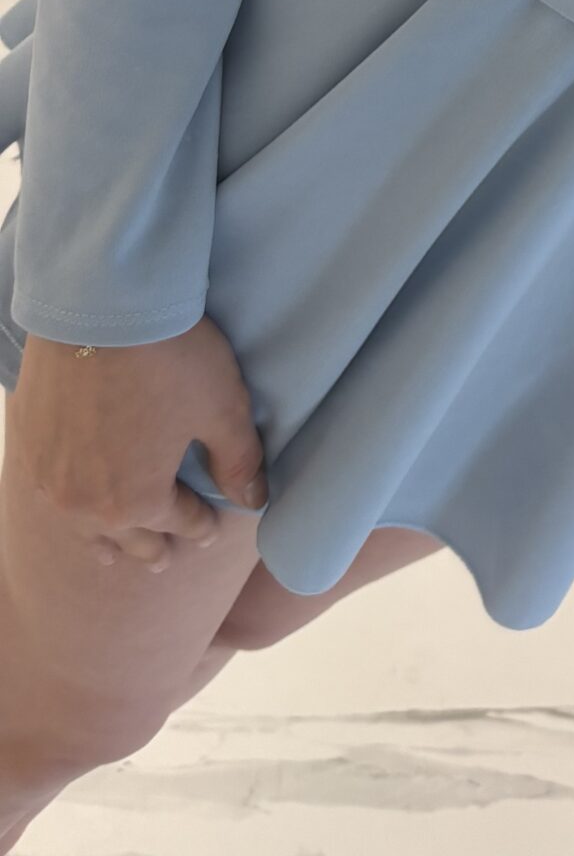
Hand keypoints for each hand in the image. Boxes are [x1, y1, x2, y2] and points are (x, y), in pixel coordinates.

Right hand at [14, 315, 268, 571]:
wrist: (100, 307)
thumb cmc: (170, 358)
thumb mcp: (222, 407)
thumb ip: (237, 460)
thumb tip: (253, 499)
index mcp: (137, 500)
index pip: (177, 523)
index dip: (199, 527)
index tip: (209, 530)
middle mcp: (86, 503)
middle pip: (124, 537)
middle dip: (150, 548)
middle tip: (162, 559)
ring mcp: (49, 478)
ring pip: (79, 527)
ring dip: (102, 539)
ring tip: (113, 552)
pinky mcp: (27, 445)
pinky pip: (49, 493)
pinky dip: (68, 505)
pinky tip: (72, 502)